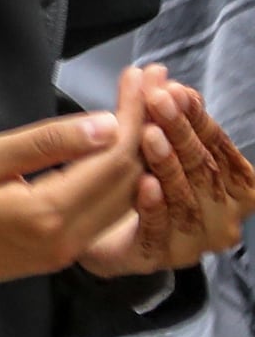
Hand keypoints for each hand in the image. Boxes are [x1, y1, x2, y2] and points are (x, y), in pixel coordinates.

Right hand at [0, 91, 143, 312]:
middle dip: (147, 128)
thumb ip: (44, 143)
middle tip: (155, 83)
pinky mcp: (59, 255)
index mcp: (50, 214)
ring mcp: (68, 252)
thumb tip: (107, 124)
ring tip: (146, 110)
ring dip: (140, 153)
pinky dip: (121, 179)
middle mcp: (71, 239)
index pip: (114, 158)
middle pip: (130, 179)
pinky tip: (118, 152)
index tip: (140, 75)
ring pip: (126, 200)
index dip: (134, 114)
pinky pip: (108, 214)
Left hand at [80, 65, 254, 277]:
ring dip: (167, 165)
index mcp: (237, 191)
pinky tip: (143, 184)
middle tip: (158, 101)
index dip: (199, 120)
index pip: (222, 151)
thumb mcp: (159, 145)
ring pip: (184, 200)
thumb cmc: (143, 180)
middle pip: (205, 172)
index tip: (176, 91)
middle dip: (182, 133)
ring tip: (148, 135)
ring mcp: (193, 243)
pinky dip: (153, 207)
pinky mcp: (156, 258)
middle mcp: (223, 220)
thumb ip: (168, 118)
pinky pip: (158, 233)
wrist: (98, 229)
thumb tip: (162, 77)